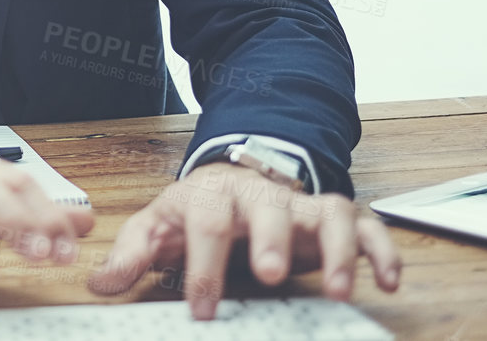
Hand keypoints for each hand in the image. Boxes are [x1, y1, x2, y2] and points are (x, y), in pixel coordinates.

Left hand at [87, 162, 401, 318]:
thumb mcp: (159, 227)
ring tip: (338, 289)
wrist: (233, 178)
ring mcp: (300, 203)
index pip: (205, 221)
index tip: (202, 308)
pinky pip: (365, 223)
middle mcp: (259, 195)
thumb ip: (133, 254)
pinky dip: (380, 248)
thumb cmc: (196, 212)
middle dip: (271, 240)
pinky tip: (388, 281)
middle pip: (268, 207)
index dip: (203, 263)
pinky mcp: (333, 216)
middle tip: (270, 275)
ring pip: (326, 211)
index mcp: (210, 196)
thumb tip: (98, 283)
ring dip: (335, 248)